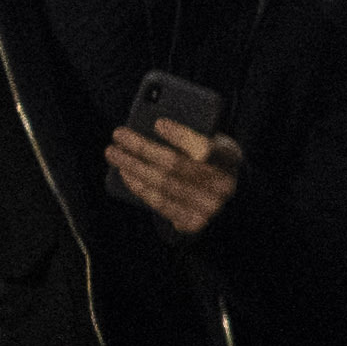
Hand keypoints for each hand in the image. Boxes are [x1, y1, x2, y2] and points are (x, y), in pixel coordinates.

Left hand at [106, 112, 242, 237]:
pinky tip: (125, 173)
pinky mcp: (193, 222)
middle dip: (142, 148)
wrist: (232, 199)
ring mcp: (208, 208)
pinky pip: (160, 203)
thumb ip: (193, 134)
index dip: (181, 137)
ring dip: (133, 167)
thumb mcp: (215, 143)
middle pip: (175, 165)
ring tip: (114, 153)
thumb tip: (152, 124)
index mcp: (231, 158)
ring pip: (163, 185)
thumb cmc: (214, 162)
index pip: (206, 147)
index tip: (158, 123)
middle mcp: (223, 186)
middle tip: (119, 134)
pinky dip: (139, 187)